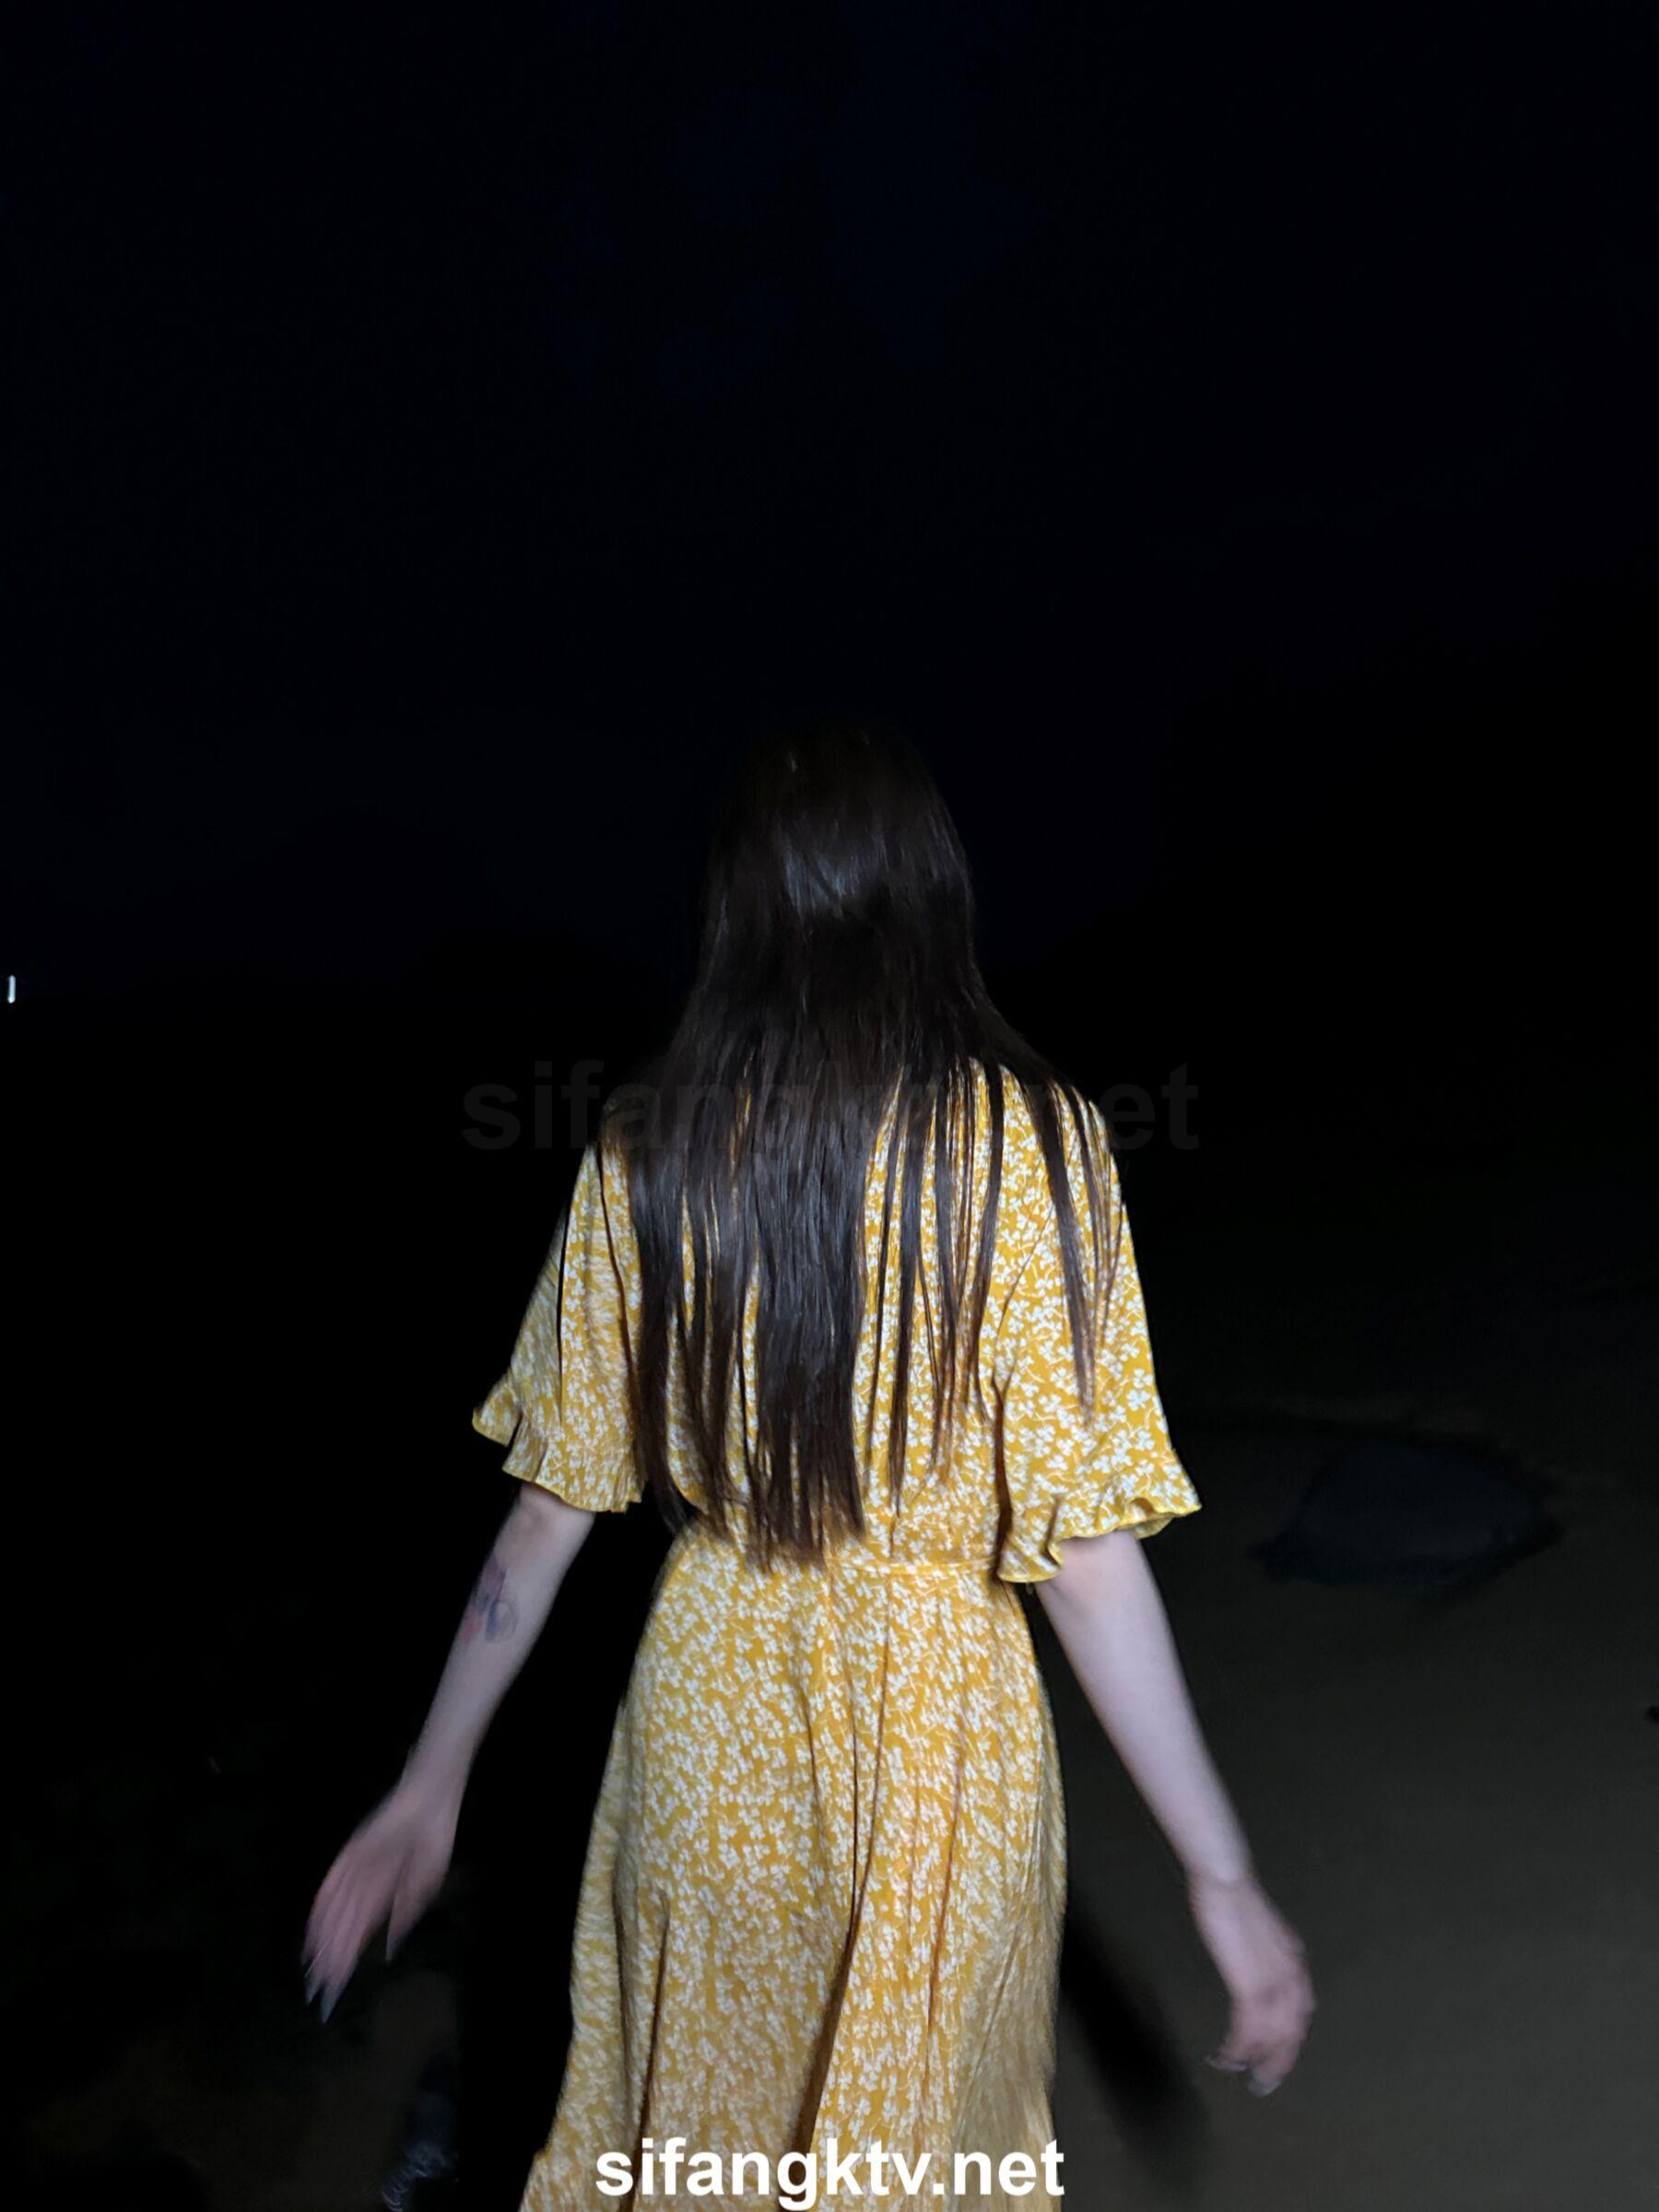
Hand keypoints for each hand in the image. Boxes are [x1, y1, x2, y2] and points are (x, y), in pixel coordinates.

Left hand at [302, 1778, 459, 2019]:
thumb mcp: (428, 1881)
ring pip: (334, 1911)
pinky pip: (333, 1884)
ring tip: (316, 1971)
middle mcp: (363, 1881)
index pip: (357, 1930)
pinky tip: (314, 1933)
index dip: (345, 1957)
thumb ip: (407, 1913)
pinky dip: (322, 1910)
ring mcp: (355, 1867)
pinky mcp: (352, 1851)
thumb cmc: (435, 1835)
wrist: (434, 1795)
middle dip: (331, 1958)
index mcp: (382, 1891)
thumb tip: (388, 1949)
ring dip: (324, 1942)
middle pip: (342, 1926)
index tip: (335, 1985)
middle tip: (318, 1989)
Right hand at [1188, 1868, 1314, 2094]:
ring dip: (1255, 2059)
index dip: (1289, 2036)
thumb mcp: (1255, 1927)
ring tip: (1238, 2072)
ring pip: (1272, 2035)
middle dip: (1278, 2060)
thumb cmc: (1231, 1894)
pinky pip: (1248, 2028)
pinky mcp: (1250, 1984)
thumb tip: (1250, 1960)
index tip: (1275, 2053)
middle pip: (1292, 2030)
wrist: (1226, 1878)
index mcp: (1293, 1959)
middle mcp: (1291, 1974)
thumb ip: (1260, 1949)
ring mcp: (1273, 1981)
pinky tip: (1226, 2055)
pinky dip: (1238, 2047)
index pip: (1300, 2010)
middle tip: (1262, 2082)